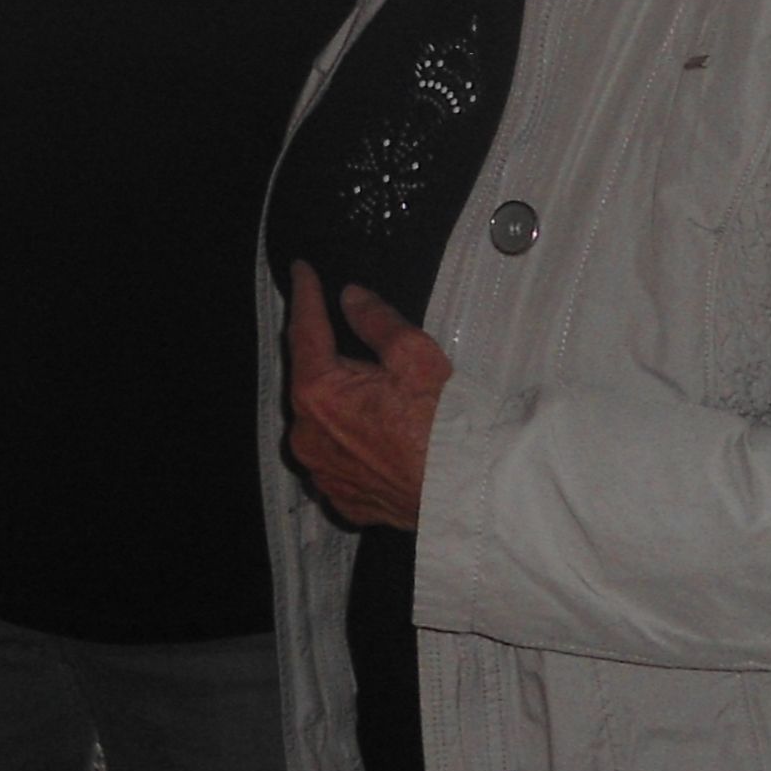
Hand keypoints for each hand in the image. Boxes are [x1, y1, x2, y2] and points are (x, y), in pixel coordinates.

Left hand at [283, 261, 450, 533]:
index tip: (301, 271)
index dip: (304, 296)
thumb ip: (376, 321)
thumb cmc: (445, 424)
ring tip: (380, 398)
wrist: (469, 493)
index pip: (304, 332)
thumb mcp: (414, 356)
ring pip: (321, 424)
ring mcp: (322, 473)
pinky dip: (351, 444)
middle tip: (362, 346)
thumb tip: (352, 298)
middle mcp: (307, 437)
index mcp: (318, 395)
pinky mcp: (342, 499)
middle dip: (331, 359)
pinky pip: (338, 461)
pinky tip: (379, 438)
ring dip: (340, 405)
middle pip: (311, 381)